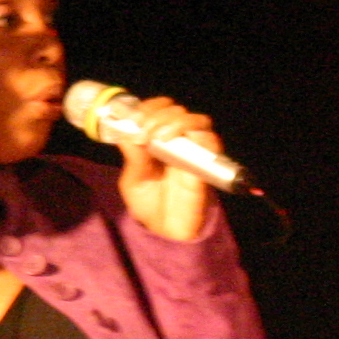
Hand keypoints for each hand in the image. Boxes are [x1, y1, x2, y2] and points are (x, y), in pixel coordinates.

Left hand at [112, 95, 221, 242]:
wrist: (165, 232)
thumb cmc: (150, 205)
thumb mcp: (133, 179)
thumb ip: (133, 156)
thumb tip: (127, 130)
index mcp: (160, 141)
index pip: (162, 110)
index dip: (150, 106)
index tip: (136, 117)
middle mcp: (180, 142)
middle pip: (178, 110)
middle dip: (158, 114)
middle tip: (144, 130)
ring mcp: (195, 152)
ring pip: (198, 120)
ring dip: (176, 121)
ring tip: (158, 136)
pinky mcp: (207, 165)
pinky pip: (211, 141)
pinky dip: (193, 134)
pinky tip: (173, 145)